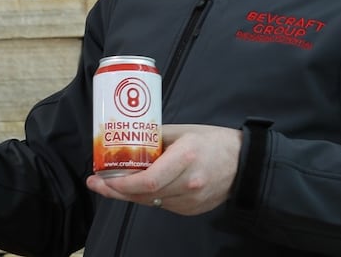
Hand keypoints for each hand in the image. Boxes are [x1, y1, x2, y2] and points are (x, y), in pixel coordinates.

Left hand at [86, 124, 241, 214]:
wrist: (243, 163)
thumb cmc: (213, 142)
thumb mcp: (183, 130)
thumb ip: (156, 136)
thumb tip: (128, 138)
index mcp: (185, 159)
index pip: (147, 181)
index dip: (121, 184)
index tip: (102, 178)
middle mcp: (189, 183)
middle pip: (145, 195)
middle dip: (116, 190)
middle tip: (96, 183)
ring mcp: (192, 200)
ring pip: (151, 202)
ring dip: (130, 194)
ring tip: (111, 184)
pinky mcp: (193, 210)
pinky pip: (163, 205)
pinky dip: (148, 197)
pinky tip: (139, 187)